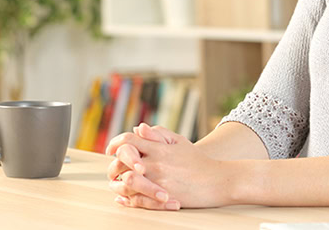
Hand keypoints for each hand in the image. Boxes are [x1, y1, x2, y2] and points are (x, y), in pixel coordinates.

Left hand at [106, 125, 230, 208]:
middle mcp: (155, 164)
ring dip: (116, 185)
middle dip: (112, 166)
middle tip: (112, 170)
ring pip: (125, 183)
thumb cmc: (198, 161)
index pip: (128, 140)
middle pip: (121, 162)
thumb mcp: (179, 141)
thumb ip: (158, 134)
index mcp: (159, 148)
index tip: (111, 150)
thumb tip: (139, 128)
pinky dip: (125, 200)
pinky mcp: (161, 198)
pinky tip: (123, 199)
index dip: (115, 143)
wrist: (218, 180)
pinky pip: (136, 200)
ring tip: (115, 185)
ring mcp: (157, 182)